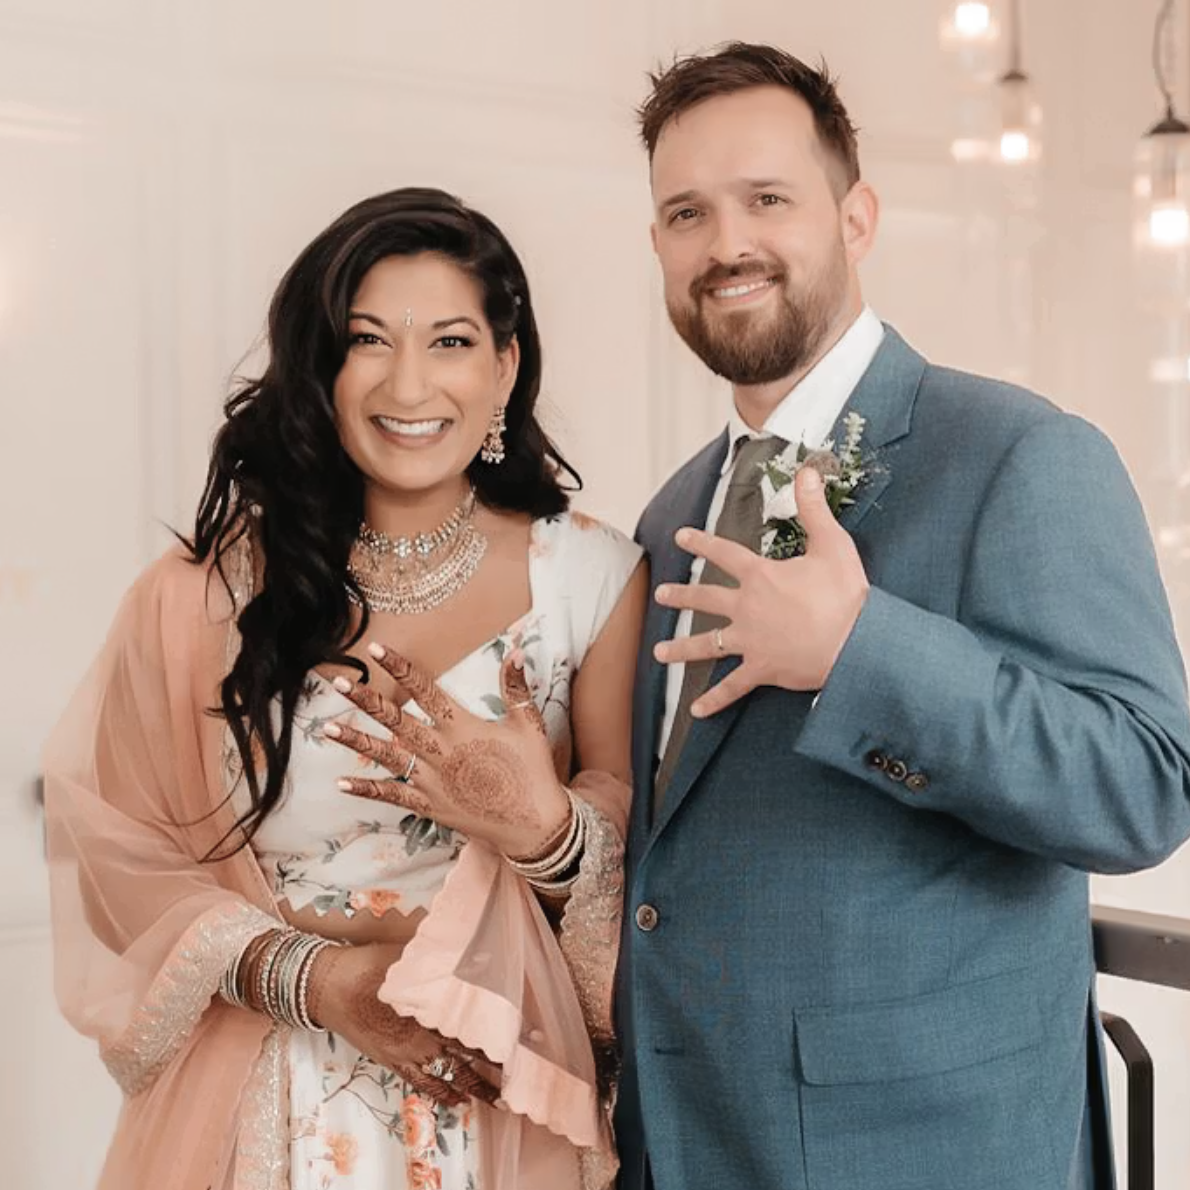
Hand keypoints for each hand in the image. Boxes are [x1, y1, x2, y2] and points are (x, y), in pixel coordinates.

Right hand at [307, 941, 500, 1106]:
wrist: (327, 986)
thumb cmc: (367, 964)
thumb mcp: (407, 955)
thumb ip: (441, 959)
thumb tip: (476, 950)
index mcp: (429, 1007)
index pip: (472, 1025)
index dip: (498, 1033)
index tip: (523, 1038)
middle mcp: (421, 1036)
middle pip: (466, 1056)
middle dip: (494, 1068)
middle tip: (518, 1077)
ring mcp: (406, 1054)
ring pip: (448, 1077)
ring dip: (474, 1088)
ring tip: (499, 1100)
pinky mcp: (392, 1063)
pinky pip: (422, 1085)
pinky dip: (442, 1094)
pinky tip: (457, 1102)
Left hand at [325, 643, 570, 858]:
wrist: (533, 825)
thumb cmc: (532, 771)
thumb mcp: (528, 724)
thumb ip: (516, 687)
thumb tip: (516, 649)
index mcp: (463, 727)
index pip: (425, 690)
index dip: (401, 668)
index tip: (378, 650)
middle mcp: (441, 751)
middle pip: (395, 720)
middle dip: (366, 700)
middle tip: (340, 683)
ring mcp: (431, 781)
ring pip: (386, 756)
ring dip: (356, 741)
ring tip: (327, 727)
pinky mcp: (429, 805)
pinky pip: (392, 796)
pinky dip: (367, 791)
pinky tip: (341, 785)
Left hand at [654, 466, 868, 715]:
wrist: (856, 643)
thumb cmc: (846, 595)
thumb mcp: (832, 544)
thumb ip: (814, 507)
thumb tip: (807, 470)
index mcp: (761, 576)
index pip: (724, 553)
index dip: (702, 542)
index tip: (681, 536)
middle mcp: (747, 607)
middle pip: (705, 599)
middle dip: (680, 596)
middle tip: (659, 596)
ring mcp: (751, 641)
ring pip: (707, 644)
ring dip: (681, 649)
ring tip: (659, 653)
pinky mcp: (762, 670)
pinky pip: (732, 687)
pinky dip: (715, 700)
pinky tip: (696, 712)